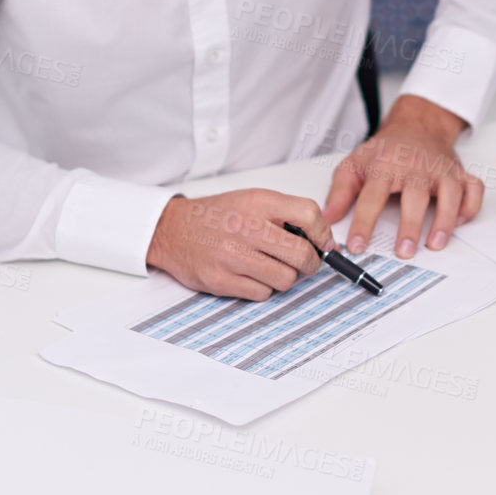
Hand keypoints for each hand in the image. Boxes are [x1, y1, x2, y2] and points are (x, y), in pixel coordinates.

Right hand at [145, 189, 328, 299]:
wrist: (172, 230)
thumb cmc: (217, 216)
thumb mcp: (252, 200)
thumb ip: (286, 214)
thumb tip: (323, 239)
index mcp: (258, 203)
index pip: (309, 215)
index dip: (323, 234)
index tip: (323, 244)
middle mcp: (246, 228)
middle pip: (302, 255)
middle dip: (310, 264)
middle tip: (303, 263)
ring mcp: (233, 256)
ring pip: (285, 279)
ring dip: (284, 277)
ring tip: (270, 267)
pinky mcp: (221, 280)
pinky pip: (262, 294)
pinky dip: (262, 288)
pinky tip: (250, 275)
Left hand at [324, 95, 478, 258]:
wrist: (415, 126)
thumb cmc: (384, 150)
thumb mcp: (354, 164)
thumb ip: (339, 192)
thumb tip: (327, 218)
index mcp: (385, 165)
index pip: (371, 197)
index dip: (363, 224)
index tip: (356, 246)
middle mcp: (416, 167)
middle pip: (415, 197)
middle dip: (410, 226)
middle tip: (403, 251)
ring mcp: (440, 170)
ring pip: (450, 194)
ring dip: (445, 220)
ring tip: (435, 244)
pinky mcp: (459, 173)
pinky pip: (473, 190)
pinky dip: (470, 207)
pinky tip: (458, 222)